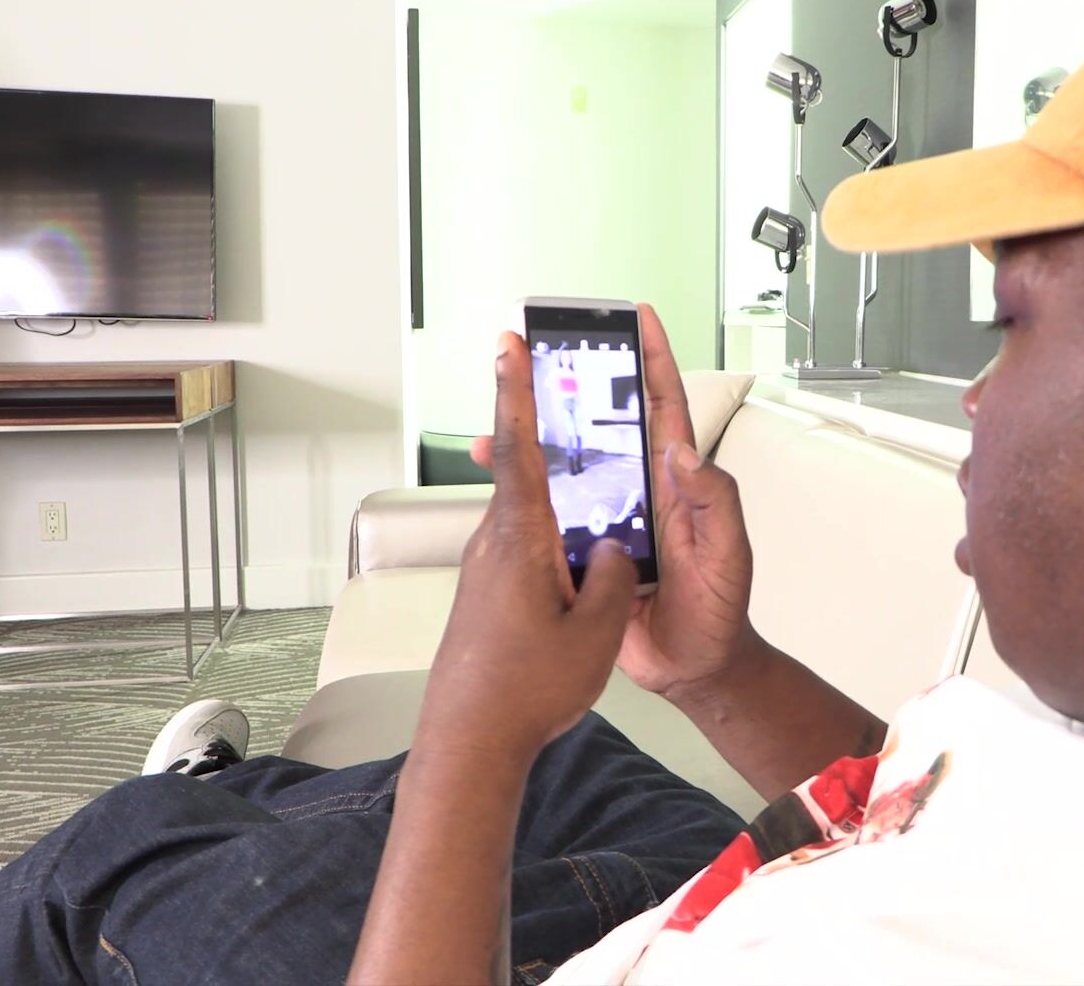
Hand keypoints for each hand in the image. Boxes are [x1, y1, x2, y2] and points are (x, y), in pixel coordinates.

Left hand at [431, 332, 638, 756]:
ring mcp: (487, 569)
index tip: (508, 342)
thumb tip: (613, 548)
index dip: (515, 390)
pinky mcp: (487, 593)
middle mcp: (495, 545)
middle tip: (565, 388)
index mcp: (521, 540)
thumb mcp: (595, 632)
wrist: (470, 740)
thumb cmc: (525, 690)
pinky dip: (556, 542)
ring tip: (597, 501)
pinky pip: (530, 549)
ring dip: (561, 501)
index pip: (519, 447)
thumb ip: (613, 578)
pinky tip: (582, 568)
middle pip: (528, 473)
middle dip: (548, 432)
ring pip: (533, 517)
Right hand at [468, 305, 760, 698]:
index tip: (639, 319)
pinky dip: (523, 494)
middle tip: (547, 350)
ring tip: (503, 411)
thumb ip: (715, 501)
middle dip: (578, 384)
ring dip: (537, 439)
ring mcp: (608, 521)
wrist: (694, 668)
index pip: (665, 408)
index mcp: (677, 483)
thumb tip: (684, 453)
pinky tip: (498, 479)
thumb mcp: (728, 552)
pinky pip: (549, 516)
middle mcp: (640, 492)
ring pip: (568, 468)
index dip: (654, 361)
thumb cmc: (720, 609)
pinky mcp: (583, 554)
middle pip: (605, 427)